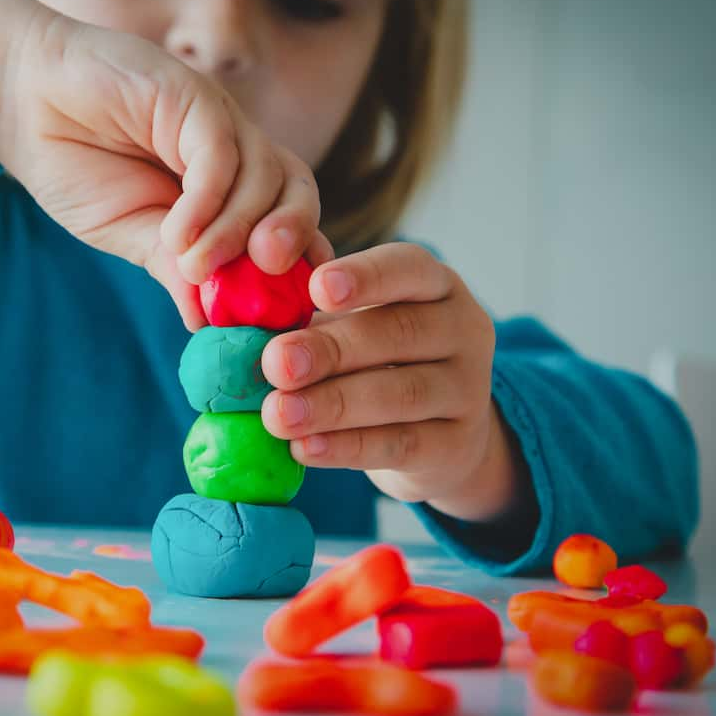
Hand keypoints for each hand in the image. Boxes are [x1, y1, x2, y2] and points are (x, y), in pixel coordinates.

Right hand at [0, 0, 331, 328]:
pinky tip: (176, 233)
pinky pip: (220, 153)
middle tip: (266, 279)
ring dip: (234, 231)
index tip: (286, 312)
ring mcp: (219, 122)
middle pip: (297, 194)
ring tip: (193, 266)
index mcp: (232, 188)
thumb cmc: (78, 166)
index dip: (298, 266)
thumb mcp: (131, 234)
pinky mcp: (193, 96)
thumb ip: (174, 269)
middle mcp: (237, 153)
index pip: (288, 224)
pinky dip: (206, 201)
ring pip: (264, 176)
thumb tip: (207, 324)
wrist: (24, 104)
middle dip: (291, 242)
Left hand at [258, 243, 522, 522]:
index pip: (407, 267)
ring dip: (332, 405)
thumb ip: (313, 313)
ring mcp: (467, 390)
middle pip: (398, 333)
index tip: (317, 287)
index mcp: (435, 284)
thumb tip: (247, 320)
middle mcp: (462, 330)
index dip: (364, 276)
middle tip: (275, 363)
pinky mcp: (455, 445)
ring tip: (277, 414)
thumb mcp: (355, 325)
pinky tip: (303, 448)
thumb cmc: (379, 361)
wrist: (440, 435)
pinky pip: (399, 445)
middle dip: (330, 349)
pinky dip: (346, 448)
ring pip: (400, 393)